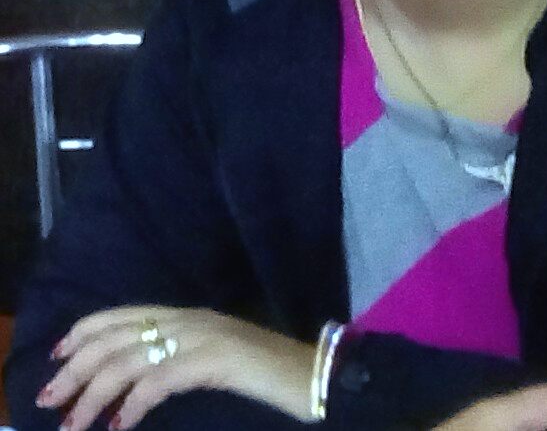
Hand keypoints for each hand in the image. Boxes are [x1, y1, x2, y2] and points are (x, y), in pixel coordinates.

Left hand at [36, 305, 316, 430]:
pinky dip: (134, 403)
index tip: (56, 358)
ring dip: (94, 396)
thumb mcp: (211, 357)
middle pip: (117, 336)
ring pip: (130, 359)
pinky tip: (120, 426)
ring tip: (74, 427)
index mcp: (188, 314)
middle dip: (76, 370)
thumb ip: (176, 357)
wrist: (310, 372)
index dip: (84, 332)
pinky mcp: (216, 359)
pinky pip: (161, 379)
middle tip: (50, 401)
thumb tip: (133, 381)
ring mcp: (203, 336)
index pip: (124, 313)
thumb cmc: (262, 371)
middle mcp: (190, 319)